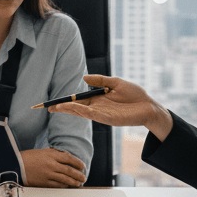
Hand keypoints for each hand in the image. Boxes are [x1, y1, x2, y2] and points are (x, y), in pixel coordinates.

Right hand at [20, 148, 86, 187]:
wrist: (16, 165)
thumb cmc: (28, 157)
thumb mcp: (42, 152)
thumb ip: (54, 155)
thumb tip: (66, 158)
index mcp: (51, 155)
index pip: (69, 158)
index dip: (78, 163)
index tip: (82, 166)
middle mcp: (51, 164)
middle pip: (69, 170)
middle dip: (78, 174)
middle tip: (84, 177)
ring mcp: (48, 174)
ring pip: (65, 179)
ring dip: (74, 182)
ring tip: (79, 183)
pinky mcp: (44, 182)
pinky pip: (57, 185)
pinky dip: (64, 186)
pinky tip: (68, 186)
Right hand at [49, 74, 172, 139]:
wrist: (149, 106)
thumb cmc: (135, 95)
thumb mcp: (116, 83)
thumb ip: (100, 80)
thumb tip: (84, 77)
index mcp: (98, 99)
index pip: (78, 99)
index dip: (66, 100)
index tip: (54, 101)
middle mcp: (97, 107)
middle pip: (76, 107)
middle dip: (62, 107)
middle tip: (47, 108)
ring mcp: (101, 114)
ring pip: (80, 112)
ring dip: (68, 109)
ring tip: (56, 108)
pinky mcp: (108, 119)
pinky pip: (91, 114)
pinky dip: (81, 111)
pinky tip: (73, 108)